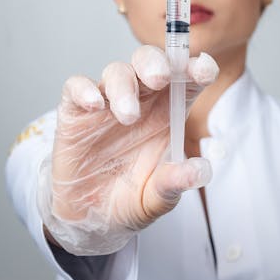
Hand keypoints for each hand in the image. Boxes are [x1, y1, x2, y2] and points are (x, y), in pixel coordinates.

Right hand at [37, 45, 218, 255]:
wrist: (89, 219)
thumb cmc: (130, 198)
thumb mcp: (157, 198)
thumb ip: (175, 182)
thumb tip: (202, 171)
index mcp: (169, 110)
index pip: (187, 77)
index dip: (197, 67)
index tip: (203, 71)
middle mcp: (141, 99)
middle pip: (149, 61)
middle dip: (156, 63)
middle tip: (160, 78)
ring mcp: (108, 102)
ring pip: (116, 71)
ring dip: (124, 86)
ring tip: (128, 116)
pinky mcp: (76, 112)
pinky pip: (76, 86)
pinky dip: (84, 89)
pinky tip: (94, 105)